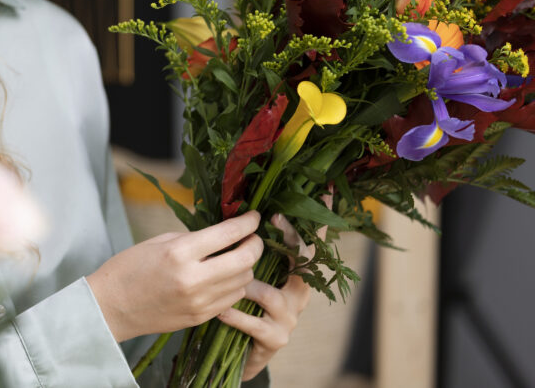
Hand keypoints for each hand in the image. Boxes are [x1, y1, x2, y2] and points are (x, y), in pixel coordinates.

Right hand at [86, 211, 262, 341]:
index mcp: (180, 252)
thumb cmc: (129, 268)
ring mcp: (199, 302)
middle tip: (253, 237)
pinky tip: (225, 277)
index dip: (247, 223)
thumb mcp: (159, 242)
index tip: (254, 217)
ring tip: (237, 256)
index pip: (228, 234)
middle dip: (255, 244)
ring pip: (243, 281)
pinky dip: (234, 285)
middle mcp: (193, 278)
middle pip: (245, 260)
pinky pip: (231, 299)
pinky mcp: (200, 317)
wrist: (111, 307)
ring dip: (245, 266)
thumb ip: (193, 238)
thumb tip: (223, 233)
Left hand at [216, 214, 315, 380]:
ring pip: (270, 293)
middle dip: (291, 237)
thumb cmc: (241, 301)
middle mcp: (299, 293)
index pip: (310, 241)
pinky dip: (235, 315)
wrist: (239, 351)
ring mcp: (289, 317)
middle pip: (302, 261)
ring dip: (247, 284)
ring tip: (226, 277)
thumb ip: (250, 249)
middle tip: (275, 217)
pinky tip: (220, 310)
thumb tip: (238, 211)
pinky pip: (253, 323)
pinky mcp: (275, 338)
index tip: (324, 193)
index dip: (319, 219)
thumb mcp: (247, 271)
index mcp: (294, 273)